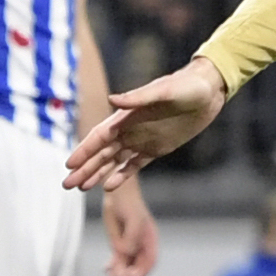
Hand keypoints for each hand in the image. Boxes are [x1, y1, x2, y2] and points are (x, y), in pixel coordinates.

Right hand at [66, 56, 226, 188]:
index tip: (69, 165)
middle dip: (84, 168)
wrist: (208, 92)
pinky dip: (121, 175)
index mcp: (127, 116)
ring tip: (81, 188)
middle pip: (101, 153)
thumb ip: (138, 98)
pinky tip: (108, 187)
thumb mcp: (163, 91)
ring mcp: (141, 140)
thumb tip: (112, 100)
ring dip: (97, 174)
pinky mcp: (156, 149)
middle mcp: (129, 130)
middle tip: (67, 185)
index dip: (84, 151)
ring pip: (113, 161)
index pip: (99, 137)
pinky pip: (134, 166)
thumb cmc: (186, 86)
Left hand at [100, 174, 158, 275]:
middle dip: (129, 274)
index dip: (142, 271)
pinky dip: (112, 266)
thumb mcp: (133, 219)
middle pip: (138, 266)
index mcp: (149, 239)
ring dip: (119, 272)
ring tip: (111, 275)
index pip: (150, 261)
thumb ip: (132, 237)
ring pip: (126, 265)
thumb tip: (127, 252)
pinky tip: (106, 268)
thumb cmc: (128, 203)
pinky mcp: (118, 243)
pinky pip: (117, 260)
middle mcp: (140, 245)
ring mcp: (129, 245)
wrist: (116, 193)